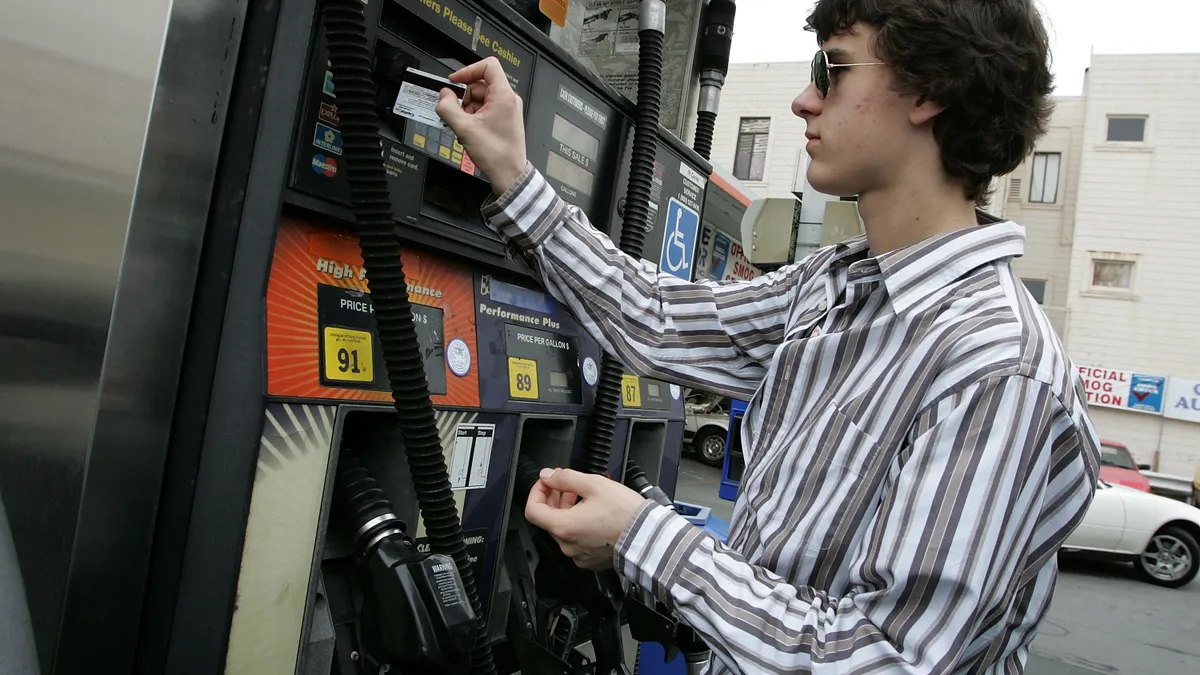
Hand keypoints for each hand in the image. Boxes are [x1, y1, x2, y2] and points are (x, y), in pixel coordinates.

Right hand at [435, 56, 526, 195]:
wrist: (508, 174)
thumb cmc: (496, 154)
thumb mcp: (464, 129)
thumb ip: (448, 108)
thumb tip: (443, 96)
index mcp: (504, 96)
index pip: (488, 65)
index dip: (468, 70)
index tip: (455, 81)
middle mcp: (508, 99)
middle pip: (480, 84)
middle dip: (464, 96)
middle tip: (455, 112)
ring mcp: (507, 109)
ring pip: (480, 98)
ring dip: (467, 108)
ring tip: (464, 125)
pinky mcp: (503, 119)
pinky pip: (484, 108)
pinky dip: (473, 116)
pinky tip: (469, 130)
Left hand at [525, 468, 647, 570]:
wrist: (649, 537)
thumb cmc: (625, 513)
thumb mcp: (594, 484)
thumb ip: (566, 478)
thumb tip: (548, 476)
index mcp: (563, 527)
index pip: (532, 510)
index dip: (536, 492)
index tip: (547, 483)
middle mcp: (567, 545)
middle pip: (548, 519)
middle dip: (555, 499)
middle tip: (568, 485)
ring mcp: (578, 555)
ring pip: (564, 529)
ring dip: (568, 511)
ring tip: (584, 496)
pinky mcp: (590, 560)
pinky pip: (577, 541)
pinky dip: (579, 525)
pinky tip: (593, 514)